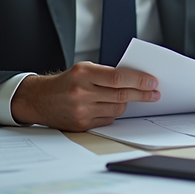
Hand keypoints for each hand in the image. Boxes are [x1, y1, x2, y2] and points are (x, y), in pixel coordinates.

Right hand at [11, 62, 159, 130]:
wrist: (39, 99)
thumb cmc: (66, 82)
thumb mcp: (83, 69)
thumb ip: (107, 74)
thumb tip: (136, 80)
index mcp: (83, 73)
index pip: (118, 77)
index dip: (139, 80)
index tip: (152, 82)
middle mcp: (81, 92)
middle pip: (121, 95)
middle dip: (142, 94)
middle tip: (155, 93)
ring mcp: (81, 110)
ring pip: (117, 109)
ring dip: (127, 103)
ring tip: (130, 97)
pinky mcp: (81, 125)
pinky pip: (107, 120)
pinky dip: (112, 113)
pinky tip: (109, 107)